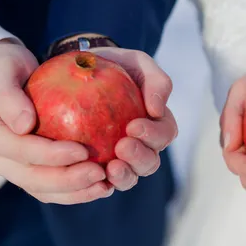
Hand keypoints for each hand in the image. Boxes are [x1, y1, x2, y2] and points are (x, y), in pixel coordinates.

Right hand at [0, 39, 112, 203]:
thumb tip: (24, 126)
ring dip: (75, 192)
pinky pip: (52, 189)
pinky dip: (76, 191)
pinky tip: (102, 185)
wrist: (4, 75)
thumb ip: (8, 94)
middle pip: (33, 178)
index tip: (83, 150)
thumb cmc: (4, 65)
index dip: (52, 155)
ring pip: (43, 190)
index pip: (21, 151)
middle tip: (100, 173)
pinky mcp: (26, 172)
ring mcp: (9, 169)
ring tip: (105, 186)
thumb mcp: (1, 68)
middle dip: (68, 180)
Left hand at [91, 47, 177, 189]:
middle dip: (139, 158)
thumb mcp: (137, 63)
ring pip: (130, 177)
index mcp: (157, 123)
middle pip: (150, 162)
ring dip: (124, 176)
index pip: (164, 134)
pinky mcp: (98, 168)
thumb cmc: (114, 66)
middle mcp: (143, 146)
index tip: (133, 125)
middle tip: (122, 146)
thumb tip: (157, 109)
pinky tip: (88, 176)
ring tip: (110, 169)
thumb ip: (155, 81)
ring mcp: (121, 160)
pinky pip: (101, 181)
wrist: (81, 71)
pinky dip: (98, 182)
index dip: (153, 135)